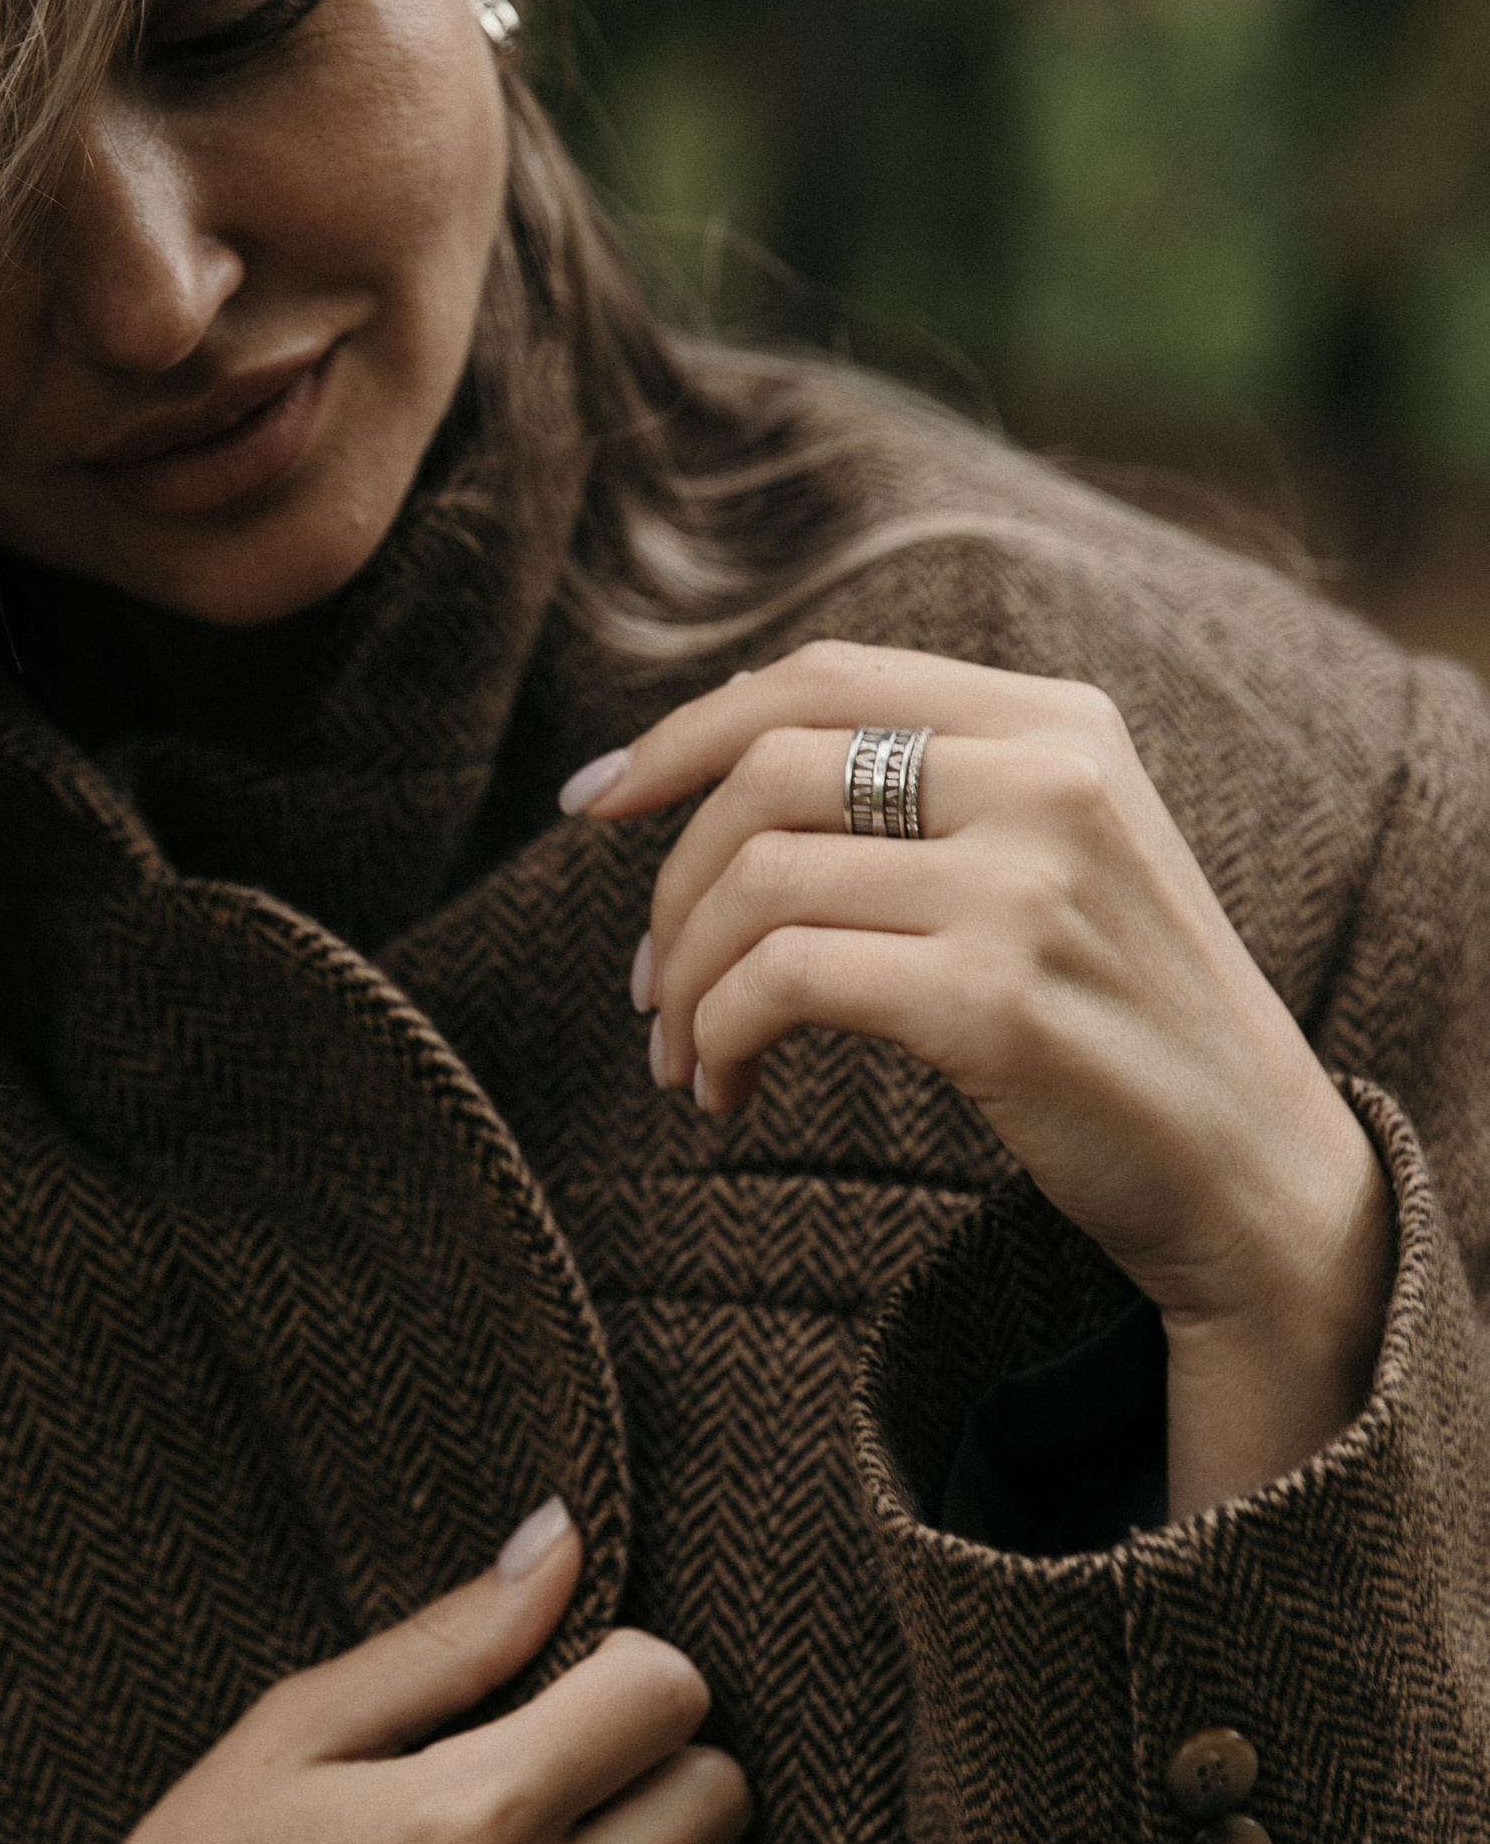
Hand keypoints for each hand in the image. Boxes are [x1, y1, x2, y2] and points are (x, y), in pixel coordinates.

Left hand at [560, 639, 1392, 1519]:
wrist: (1250, 1166)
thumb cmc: (1120, 1016)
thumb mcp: (1058, 853)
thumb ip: (929, 788)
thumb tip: (706, 772)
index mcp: (1058, 720)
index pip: (822, 677)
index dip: (683, 733)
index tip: (594, 805)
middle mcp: (1047, 779)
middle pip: (767, 770)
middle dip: (670, 879)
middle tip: (648, 980)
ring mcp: (1023, 884)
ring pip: (757, 881)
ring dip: (684, 979)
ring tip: (682, 1054)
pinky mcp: (992, 999)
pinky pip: (780, 982)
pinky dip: (718, 1037)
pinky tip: (723, 1091)